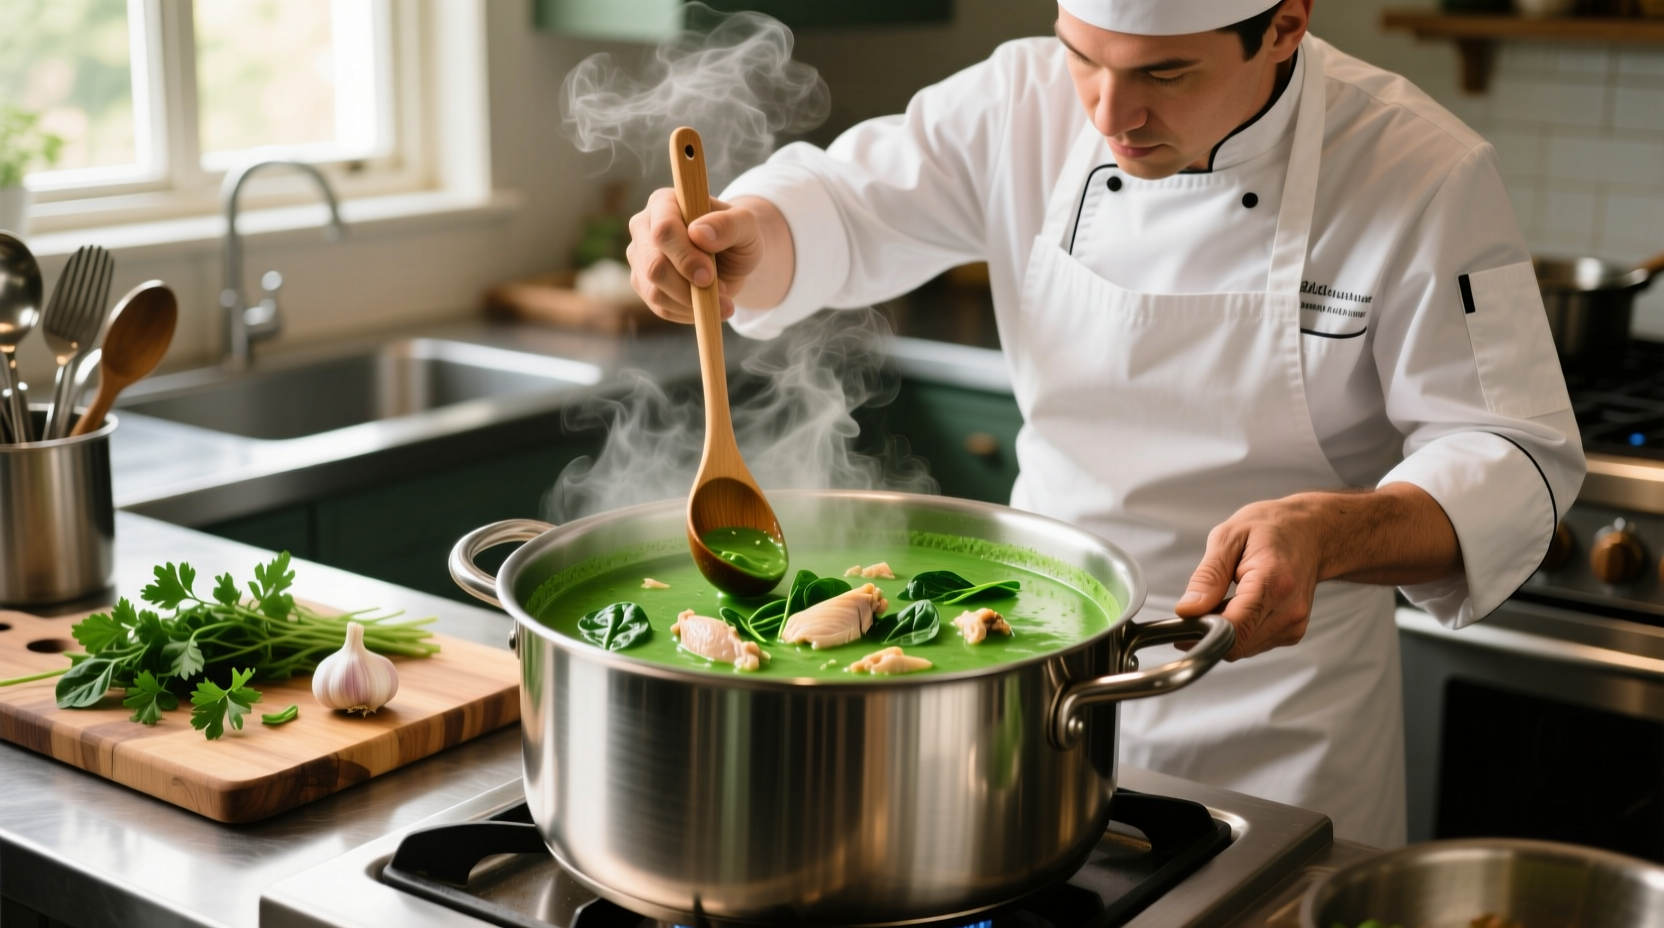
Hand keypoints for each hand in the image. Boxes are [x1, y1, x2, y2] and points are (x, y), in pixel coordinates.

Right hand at [627, 188, 766, 322]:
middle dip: (688, 286)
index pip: (663, 231)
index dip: (685, 257)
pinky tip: (709, 305)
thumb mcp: (746, 225)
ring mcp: (640, 257)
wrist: (732, 258)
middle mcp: (643, 227)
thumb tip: (698, 233)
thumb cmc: (738, 236)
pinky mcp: (643, 284)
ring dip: (692, 303)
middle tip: (721, 291)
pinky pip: (660, 307)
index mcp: (664, 203)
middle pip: (654, 265)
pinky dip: (688, 312)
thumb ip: (728, 224)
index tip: (709, 275)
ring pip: (654, 291)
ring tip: (722, 299)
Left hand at [1175, 496, 1327, 660]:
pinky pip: (1252, 643)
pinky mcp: (1292, 633)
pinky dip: (1238, 630)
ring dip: (1223, 631)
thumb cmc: (1271, 528)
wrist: (1312, 532)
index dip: (1201, 632)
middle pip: (1235, 644)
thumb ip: (1208, 577)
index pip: (1234, 629)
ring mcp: (1294, 625)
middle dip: (1208, 631)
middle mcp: (1289, 610)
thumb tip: (1187, 611)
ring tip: (1222, 599)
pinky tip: (1238, 605)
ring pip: (1241, 648)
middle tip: (1198, 605)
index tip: (1182, 622)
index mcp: (1273, 582)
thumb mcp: (1229, 537)